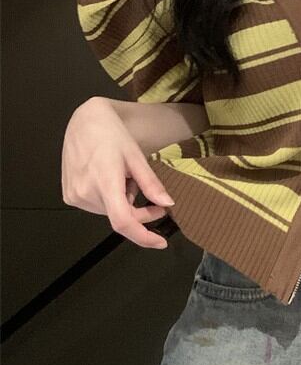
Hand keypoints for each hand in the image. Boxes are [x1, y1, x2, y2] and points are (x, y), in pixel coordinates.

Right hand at [61, 96, 173, 249]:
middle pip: (120, 217)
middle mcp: (86, 192)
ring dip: (124, 202)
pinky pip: (97, 206)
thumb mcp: (136, 157)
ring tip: (125, 178)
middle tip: (157, 203)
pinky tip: (110, 179)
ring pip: (110, 212)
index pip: (122, 221)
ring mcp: (75, 196)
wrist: (85, 122)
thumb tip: (167, 204)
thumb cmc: (112, 135)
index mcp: (105, 181)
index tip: (160, 242)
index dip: (142, 236)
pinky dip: (110, 199)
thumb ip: (151, 183)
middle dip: (141, 212)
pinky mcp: (69, 196)